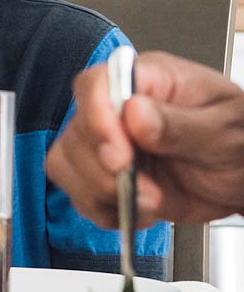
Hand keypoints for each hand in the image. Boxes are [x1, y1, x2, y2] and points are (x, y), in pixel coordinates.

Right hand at [46, 51, 243, 226]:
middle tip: (146, 189)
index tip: (118, 154)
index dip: (96, 118)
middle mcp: (116, 108)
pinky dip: (104, 211)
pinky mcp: (101, 174)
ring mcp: (105, 142)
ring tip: (149, 201)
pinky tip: (138, 210)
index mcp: (148, 80)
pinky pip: (77, 193)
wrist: (241, 178)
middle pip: (75, 131)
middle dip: (104, 170)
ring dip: (103, 194)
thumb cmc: (238, 142)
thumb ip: (180, 123)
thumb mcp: (224, 129)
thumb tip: (135, 112)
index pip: (96, 84)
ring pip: (65, 163)